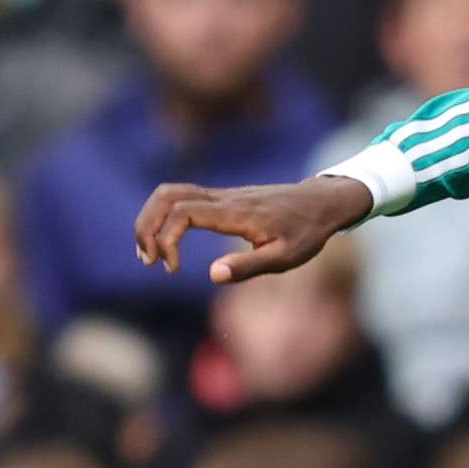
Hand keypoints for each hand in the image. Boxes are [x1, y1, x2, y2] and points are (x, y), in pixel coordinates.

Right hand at [133, 175, 372, 283]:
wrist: (322, 203)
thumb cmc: (306, 233)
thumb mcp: (285, 257)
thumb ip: (249, 266)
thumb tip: (213, 275)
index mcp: (235, 212)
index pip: (182, 213)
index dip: (166, 239)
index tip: (172, 269)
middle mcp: (222, 198)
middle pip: (165, 196)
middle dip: (146, 226)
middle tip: (147, 260)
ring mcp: (221, 194)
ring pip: (169, 193)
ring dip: (151, 220)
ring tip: (151, 254)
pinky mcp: (221, 198)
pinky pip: (181, 198)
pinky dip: (164, 216)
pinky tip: (167, 242)